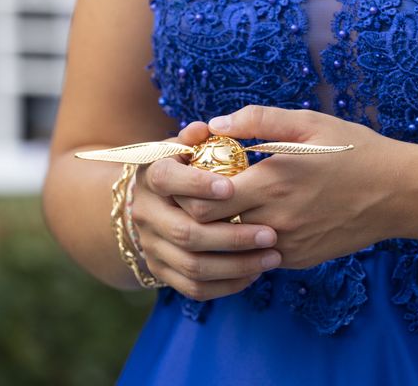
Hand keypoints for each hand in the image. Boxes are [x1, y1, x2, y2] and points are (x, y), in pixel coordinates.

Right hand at [130, 121, 281, 300]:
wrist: (155, 202)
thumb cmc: (185, 167)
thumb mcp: (187, 146)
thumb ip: (198, 137)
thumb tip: (208, 128)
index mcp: (152, 176)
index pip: (167, 180)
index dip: (197, 186)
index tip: (232, 189)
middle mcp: (145, 213)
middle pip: (184, 232)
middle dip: (231, 236)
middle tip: (270, 234)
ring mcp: (151, 245)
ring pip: (193, 266)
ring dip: (236, 265)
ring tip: (272, 256)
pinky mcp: (161, 271)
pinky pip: (194, 288)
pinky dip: (226, 285)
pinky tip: (254, 274)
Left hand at [175, 106, 417, 268]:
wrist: (400, 193)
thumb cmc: (355, 151)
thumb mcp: (309, 123)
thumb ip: (258, 119)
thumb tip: (216, 123)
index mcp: (271, 182)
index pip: (202, 202)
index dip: (191, 189)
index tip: (199, 172)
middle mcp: (274, 220)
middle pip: (210, 229)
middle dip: (201, 210)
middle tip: (210, 190)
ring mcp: (287, 245)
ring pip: (233, 244)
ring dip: (226, 226)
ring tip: (237, 202)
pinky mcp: (299, 259)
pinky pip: (260, 254)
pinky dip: (252, 239)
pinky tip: (266, 217)